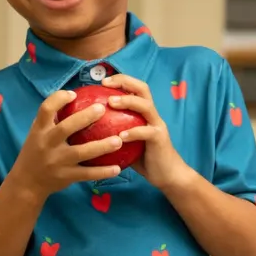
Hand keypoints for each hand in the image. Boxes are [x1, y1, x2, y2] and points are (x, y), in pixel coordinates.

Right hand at [9, 89, 123, 201]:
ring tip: (118, 140)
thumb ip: (50, 120)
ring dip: (101, 146)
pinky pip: (87, 174)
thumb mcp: (37, 133)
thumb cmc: (36, 152)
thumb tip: (73, 99)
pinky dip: (102, 172)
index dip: (59, 99)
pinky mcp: (66, 176)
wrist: (27, 182)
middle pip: (66, 128)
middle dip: (85, 117)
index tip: (73, 94)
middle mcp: (47, 144)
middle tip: (102, 108)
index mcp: (39, 130)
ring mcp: (57, 161)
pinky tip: (117, 168)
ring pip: (81, 152)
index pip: (46, 109)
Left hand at [102, 74, 188, 189]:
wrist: (167, 175)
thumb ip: (113, 132)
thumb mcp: (126, 142)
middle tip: (106, 84)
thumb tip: (88, 129)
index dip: (121, 80)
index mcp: (144, 113)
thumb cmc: (143, 158)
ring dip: (127, 101)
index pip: (135, 88)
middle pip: (142, 89)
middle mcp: (152, 115)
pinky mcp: (160, 139)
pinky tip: (120, 136)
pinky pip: (146, 132)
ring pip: (145, 106)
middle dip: (124, 82)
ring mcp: (157, 125)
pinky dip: (133, 132)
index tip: (102, 81)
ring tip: (111, 103)